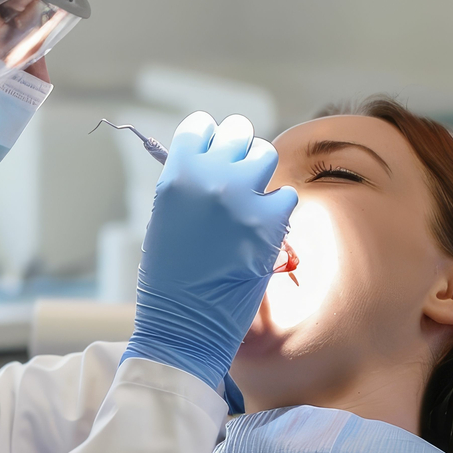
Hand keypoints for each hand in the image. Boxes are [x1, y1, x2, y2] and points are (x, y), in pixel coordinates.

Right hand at [123, 112, 297, 388]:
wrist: (183, 326)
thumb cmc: (168, 277)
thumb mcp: (166, 217)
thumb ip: (188, 183)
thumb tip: (213, 162)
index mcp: (176, 175)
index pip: (200, 127)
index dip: (208, 137)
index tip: (213, 149)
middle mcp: (209, 178)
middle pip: (237, 131)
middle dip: (239, 148)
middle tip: (238, 172)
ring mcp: (241, 197)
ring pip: (265, 154)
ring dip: (261, 173)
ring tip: (254, 197)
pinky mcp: (270, 222)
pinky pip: (286, 195)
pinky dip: (279, 211)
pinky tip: (265, 229)